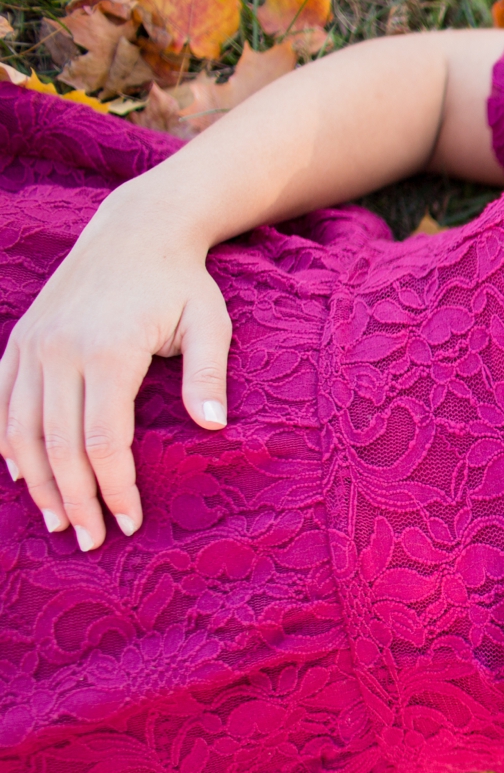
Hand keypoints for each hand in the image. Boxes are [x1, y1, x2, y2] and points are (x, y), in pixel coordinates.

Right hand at [0, 185, 230, 551]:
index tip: (129, 522)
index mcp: (107, 352)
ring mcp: (33, 345)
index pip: (104, 441)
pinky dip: (7, 440)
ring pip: (22, 428)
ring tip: (57, 520)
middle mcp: (59, 351)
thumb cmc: (182, 284)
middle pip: (59, 444)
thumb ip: (208, 376)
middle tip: (92, 540)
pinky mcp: (21, 341)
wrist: (135, 232)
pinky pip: (2, 399)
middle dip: (75, 498)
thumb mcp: (210, 324)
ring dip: (37, 481)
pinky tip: (21, 474)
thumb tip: (214, 427)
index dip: (115, 487)